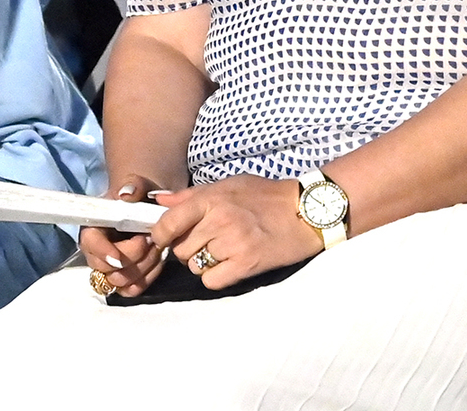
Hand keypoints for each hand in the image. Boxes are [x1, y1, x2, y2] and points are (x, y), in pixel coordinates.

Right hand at [82, 175, 171, 296]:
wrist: (155, 206)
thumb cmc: (143, 195)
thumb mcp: (140, 185)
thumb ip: (134, 186)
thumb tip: (126, 193)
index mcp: (94, 228)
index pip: (89, 245)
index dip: (103, 252)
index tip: (120, 256)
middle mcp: (98, 252)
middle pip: (106, 269)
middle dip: (133, 258)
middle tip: (151, 240)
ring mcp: (112, 268)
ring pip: (121, 281)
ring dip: (144, 266)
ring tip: (158, 247)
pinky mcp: (128, 278)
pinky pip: (134, 288)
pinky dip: (149, 277)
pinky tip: (159, 260)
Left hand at [150, 175, 320, 289]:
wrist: (307, 211)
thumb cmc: (267, 196)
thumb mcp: (230, 185)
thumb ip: (193, 195)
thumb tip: (158, 201)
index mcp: (212, 199)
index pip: (167, 224)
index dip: (162, 235)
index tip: (168, 238)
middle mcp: (219, 220)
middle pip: (180, 249)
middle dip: (190, 249)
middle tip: (210, 241)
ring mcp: (232, 243)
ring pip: (195, 266)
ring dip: (205, 263)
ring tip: (226, 251)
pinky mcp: (246, 264)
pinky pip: (211, 280)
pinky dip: (219, 276)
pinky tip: (233, 264)